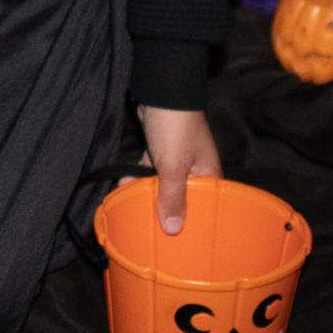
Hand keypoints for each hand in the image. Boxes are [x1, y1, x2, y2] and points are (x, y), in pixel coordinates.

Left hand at [131, 105, 221, 233]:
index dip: (192, 224)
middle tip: (151, 232)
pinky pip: (150, 171)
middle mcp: (196, 170)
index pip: (204, 208)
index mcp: (208, 175)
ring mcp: (177, 160)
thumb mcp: (173, 166)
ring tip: (132, 211)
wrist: (160, 90)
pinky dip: (138, 178)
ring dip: (147, 195)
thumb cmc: (175, 127)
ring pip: (163, 185)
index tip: (178, 242)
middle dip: (165, 212)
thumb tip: (173, 230)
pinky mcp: (161, 150)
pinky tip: (124, 187)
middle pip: (181, 199)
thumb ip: (172, 198)